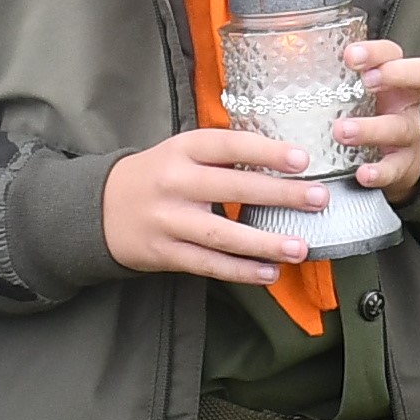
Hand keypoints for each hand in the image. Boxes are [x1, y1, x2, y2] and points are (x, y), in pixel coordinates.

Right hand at [104, 129, 326, 283]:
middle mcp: (175, 183)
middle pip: (232, 188)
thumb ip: (223, 154)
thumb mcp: (182, 152)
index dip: (266, 152)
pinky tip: (269, 272)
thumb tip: (286, 158)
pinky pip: (209, 264)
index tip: (302, 159)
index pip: (228, 146)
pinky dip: (240, 271)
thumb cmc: (158, 175)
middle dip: (280, 195)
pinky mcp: (165, 253)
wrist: (101, 208)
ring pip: (222, 234)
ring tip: (300, 247)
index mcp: (182, 150)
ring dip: (264, 242)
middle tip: (318, 199)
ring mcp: (169, 221)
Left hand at [327, 39, 419, 205]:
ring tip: (341, 132)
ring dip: (371, 128)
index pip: (393, 52)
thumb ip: (326, 77)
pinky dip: (379, 172)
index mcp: (391, 76)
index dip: (376, 51)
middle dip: (395, 74)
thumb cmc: (363, 117)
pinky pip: (395, 168)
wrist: (391, 161)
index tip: (350, 56)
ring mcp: (407, 132)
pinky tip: (362, 173)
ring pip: (400, 126)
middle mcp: (405, 100)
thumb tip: (277, 55)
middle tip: (366, 81)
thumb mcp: (351, 94)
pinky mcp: (403, 165)